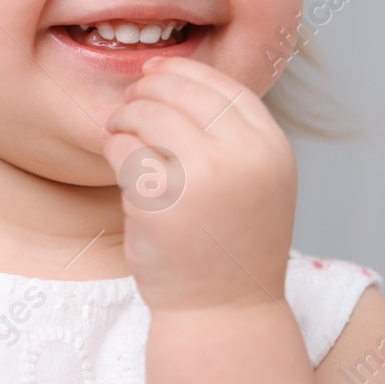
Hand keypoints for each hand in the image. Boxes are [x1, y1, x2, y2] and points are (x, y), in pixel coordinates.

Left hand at [102, 56, 296, 312]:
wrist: (224, 312)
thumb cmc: (230, 242)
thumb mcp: (253, 180)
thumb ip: (229, 131)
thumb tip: (170, 71)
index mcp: (271, 148)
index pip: (222, 86)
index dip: (182, 72)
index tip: (154, 73)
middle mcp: (243, 158)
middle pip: (180, 93)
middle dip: (146, 91)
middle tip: (129, 106)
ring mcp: (203, 179)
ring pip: (146, 115)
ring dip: (124, 119)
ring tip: (121, 134)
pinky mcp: (161, 201)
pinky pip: (123, 150)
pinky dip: (114, 151)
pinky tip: (120, 166)